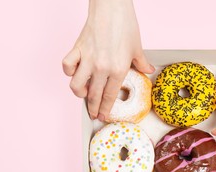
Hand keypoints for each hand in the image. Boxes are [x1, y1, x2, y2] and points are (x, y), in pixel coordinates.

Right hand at [62, 0, 153, 120]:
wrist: (111, 7)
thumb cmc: (126, 25)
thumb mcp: (138, 47)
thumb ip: (142, 63)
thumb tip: (148, 70)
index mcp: (118, 70)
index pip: (109, 96)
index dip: (105, 109)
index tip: (102, 116)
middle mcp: (101, 68)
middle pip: (93, 95)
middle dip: (92, 108)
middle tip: (93, 114)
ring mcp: (87, 59)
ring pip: (76, 85)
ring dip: (79, 93)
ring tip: (83, 93)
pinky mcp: (77, 49)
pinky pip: (67, 66)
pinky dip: (68, 72)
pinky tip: (74, 72)